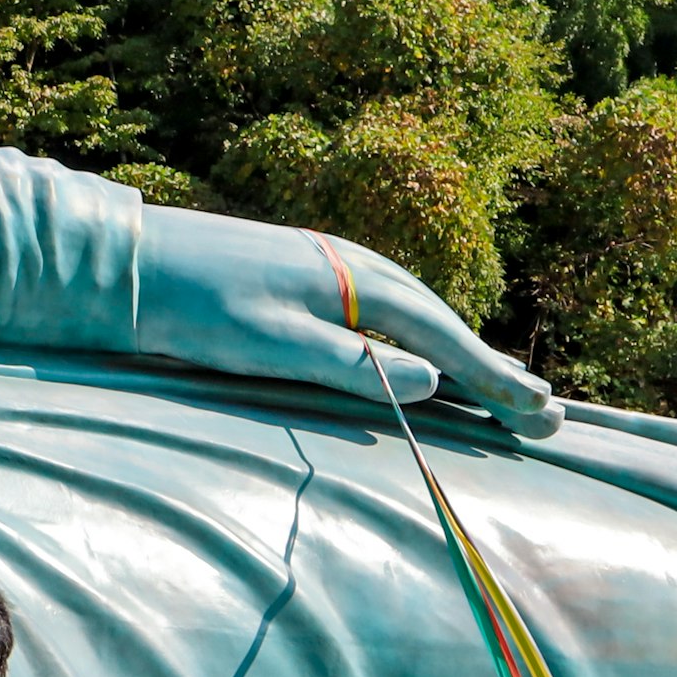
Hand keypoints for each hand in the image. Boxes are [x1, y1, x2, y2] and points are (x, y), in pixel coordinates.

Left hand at [137, 205, 559, 435]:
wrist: (129, 264)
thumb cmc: (194, 307)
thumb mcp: (273, 344)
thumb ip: (352, 363)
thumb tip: (434, 381)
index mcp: (356, 282)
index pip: (443, 340)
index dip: (494, 380)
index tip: (542, 410)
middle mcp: (355, 265)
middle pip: (441, 324)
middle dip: (493, 370)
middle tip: (547, 412)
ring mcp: (330, 264)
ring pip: (415, 314)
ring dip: (460, 352)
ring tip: (502, 388)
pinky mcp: (305, 272)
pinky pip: (383, 307)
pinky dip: (417, 335)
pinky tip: (419, 353)